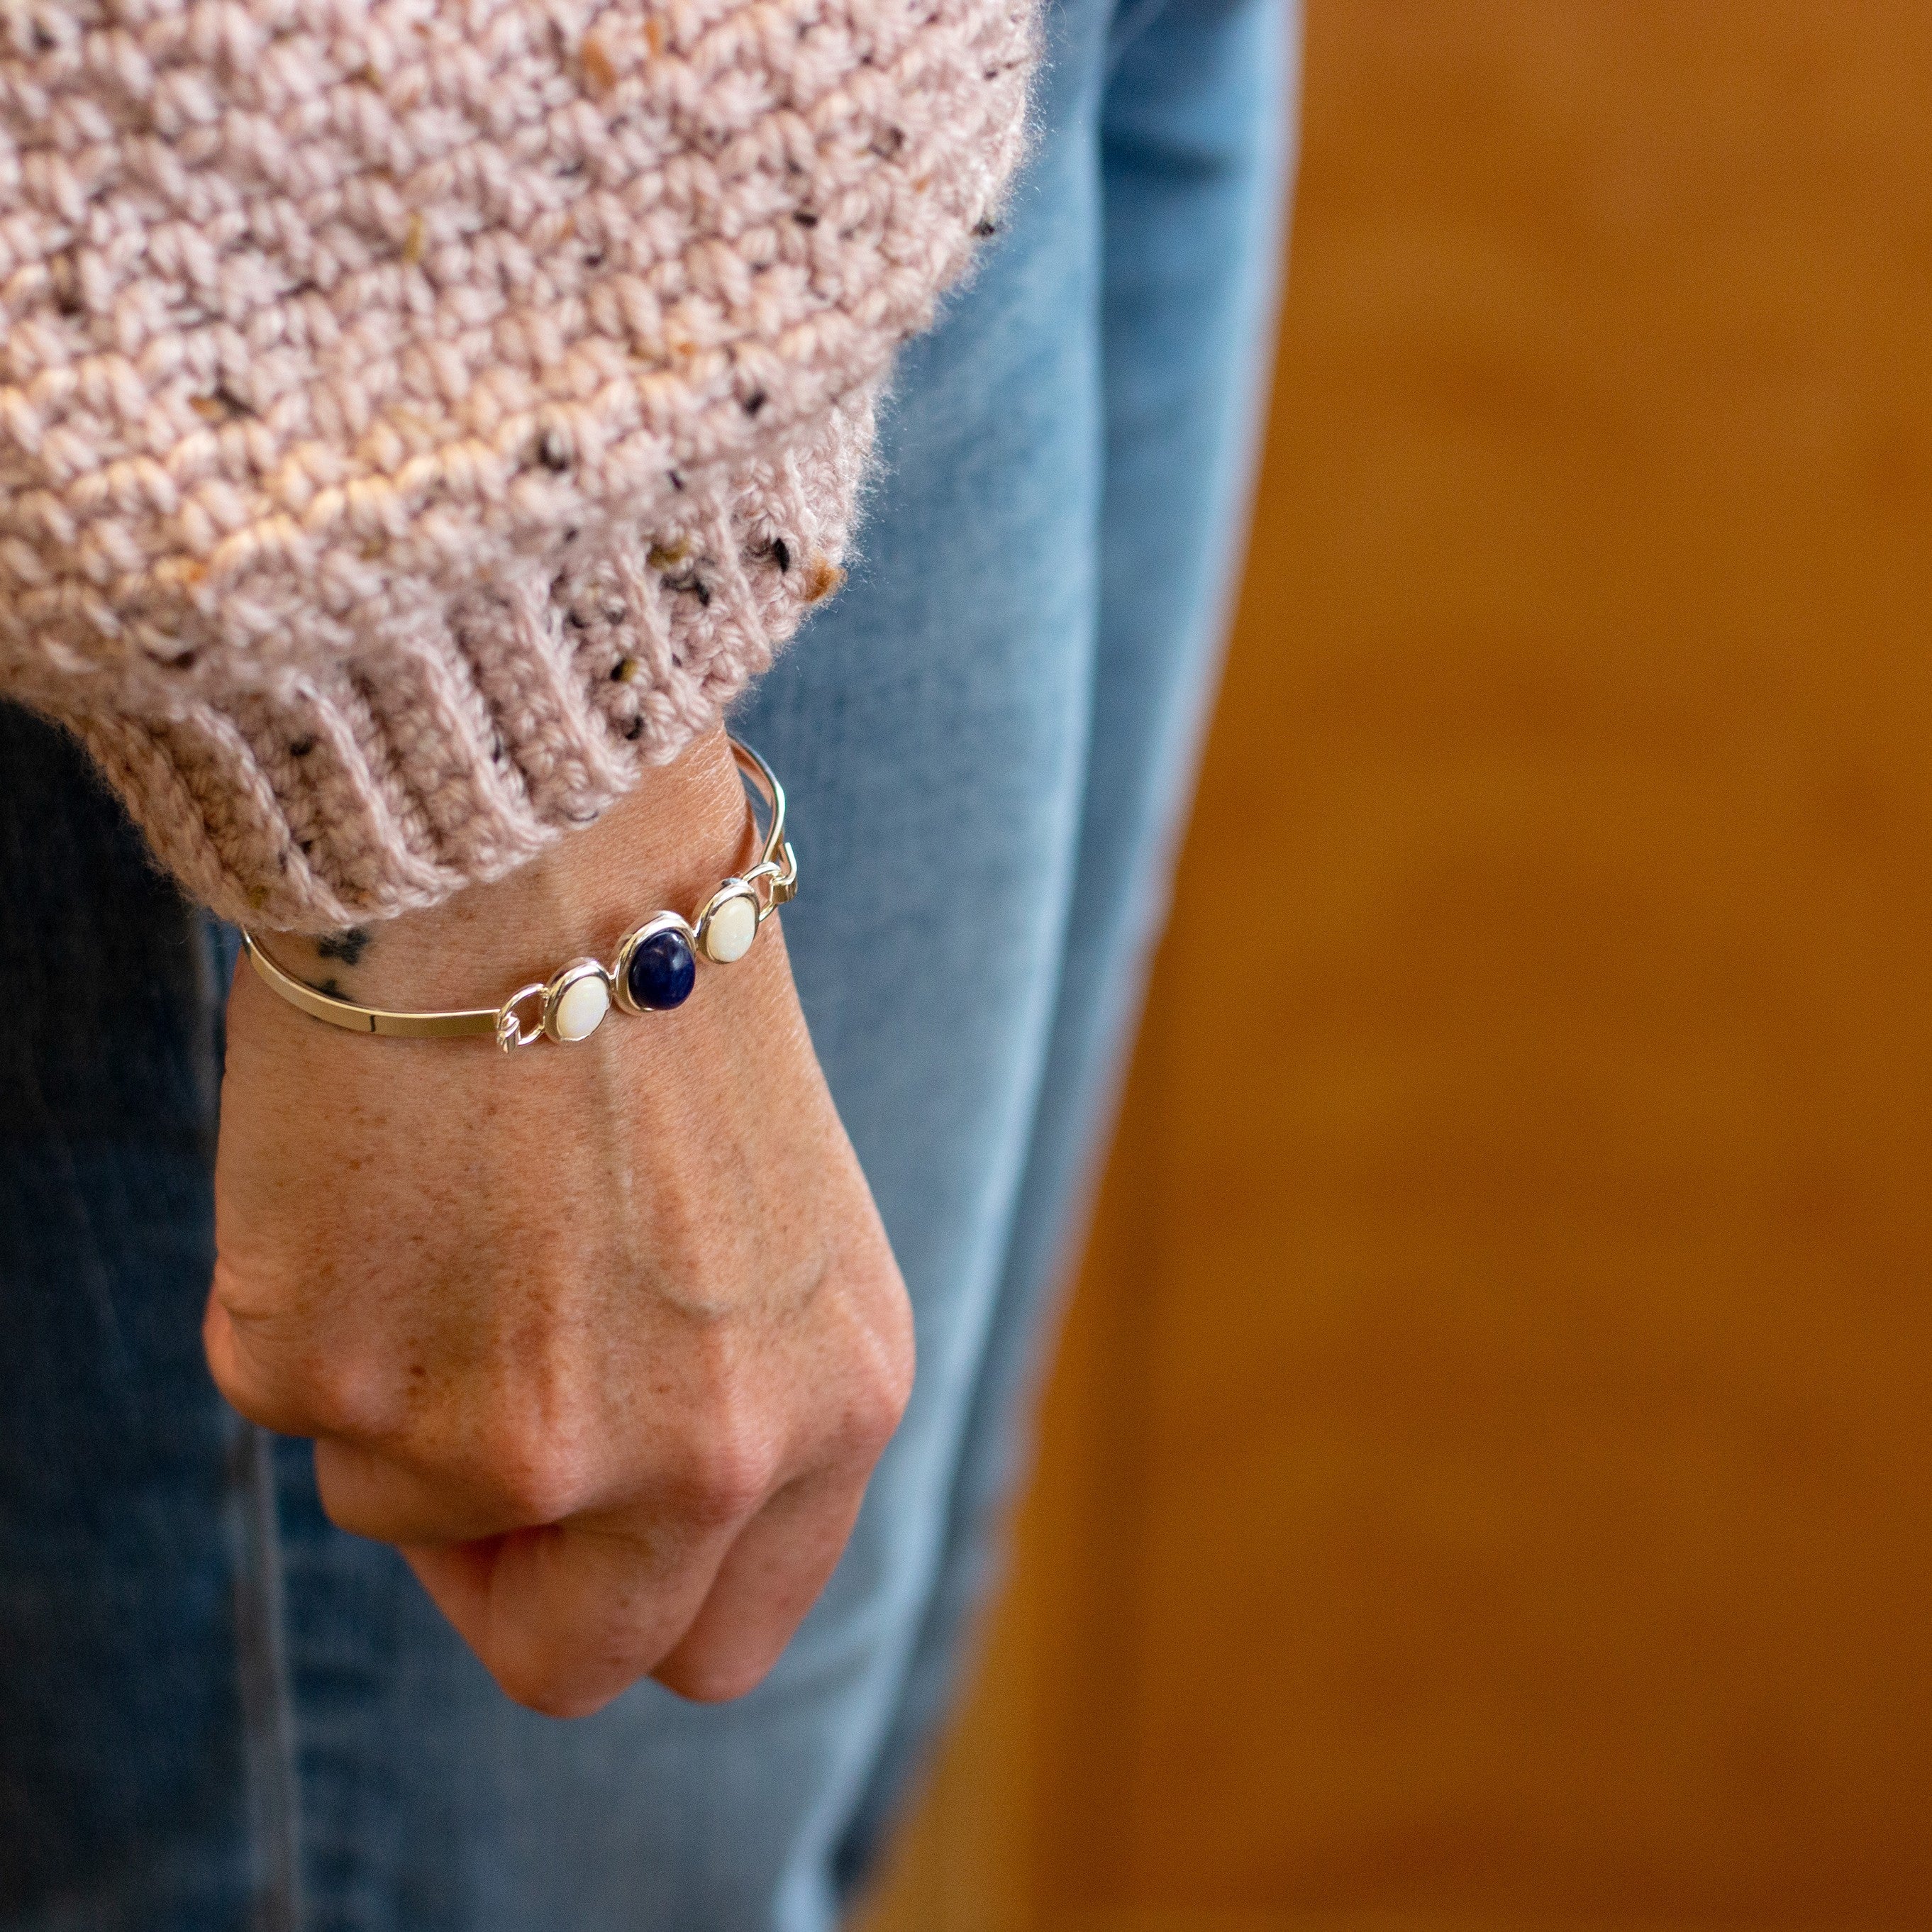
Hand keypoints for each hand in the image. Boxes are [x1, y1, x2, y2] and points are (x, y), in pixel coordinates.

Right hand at [203, 729, 912, 1717]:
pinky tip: (375, 1164)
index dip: (625, 1593)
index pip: (713, 1646)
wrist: (542, 840)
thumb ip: (730, 1396)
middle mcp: (703, 1451)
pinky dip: (310, 1304)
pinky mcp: (338, 1375)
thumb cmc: (665, 1000)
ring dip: (402, 1388)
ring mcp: (516, 1434)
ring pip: (397, 1507)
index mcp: (838, 1406)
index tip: (573, 1518)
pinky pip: (291, 1403)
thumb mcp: (780, 1226)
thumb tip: (603, 1518)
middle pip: (566, 1664)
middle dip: (500, 1572)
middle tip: (465, 1417)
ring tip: (448, 1199)